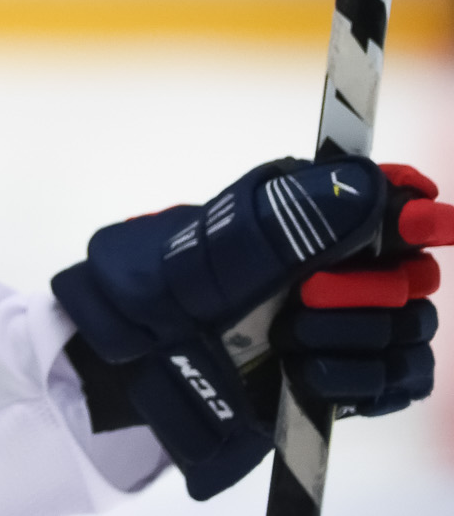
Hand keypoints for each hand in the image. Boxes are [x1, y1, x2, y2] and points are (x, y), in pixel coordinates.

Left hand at [52, 156, 450, 499]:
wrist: (141, 360)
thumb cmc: (170, 287)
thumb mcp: (224, 242)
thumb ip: (299, 214)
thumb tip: (377, 185)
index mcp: (312, 216)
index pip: (394, 204)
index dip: (415, 211)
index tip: (425, 219)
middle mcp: (340, 265)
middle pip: (416, 276)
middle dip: (369, 289)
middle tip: (307, 295)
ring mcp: (347, 322)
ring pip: (412, 330)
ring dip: (353, 338)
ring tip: (290, 340)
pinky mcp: (350, 376)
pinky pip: (402, 380)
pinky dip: (360, 380)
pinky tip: (308, 373)